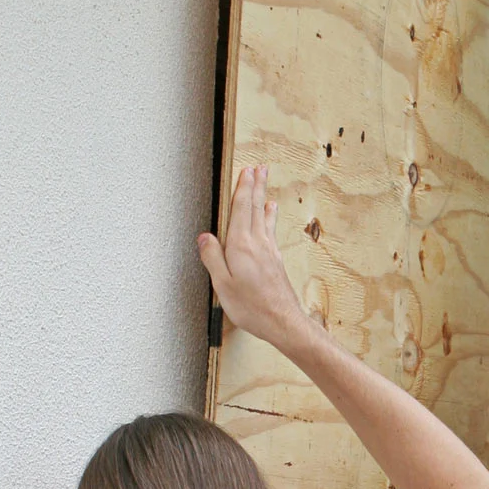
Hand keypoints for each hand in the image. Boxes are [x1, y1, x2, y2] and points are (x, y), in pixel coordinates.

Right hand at [198, 165, 309, 346]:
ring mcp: (269, 250)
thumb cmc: (252, 307)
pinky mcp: (275, 259)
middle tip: (259, 167)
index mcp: (242, 246)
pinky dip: (269, 215)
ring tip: (264, 181)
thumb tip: (205, 237)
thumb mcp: (223, 285)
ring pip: (264, 216)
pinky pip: (270, 229)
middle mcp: (258, 243)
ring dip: (263, 196)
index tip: (245, 171)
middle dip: (255, 186)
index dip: (243, 189)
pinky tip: (271, 212)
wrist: (283, 321)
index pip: (241, 210)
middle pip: (256, 207)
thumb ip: (213, 258)